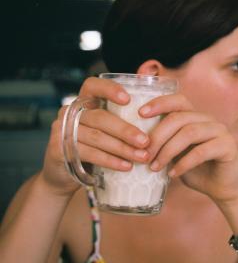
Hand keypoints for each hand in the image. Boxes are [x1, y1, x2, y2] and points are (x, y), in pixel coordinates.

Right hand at [40, 77, 149, 195]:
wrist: (64, 177)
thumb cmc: (94, 150)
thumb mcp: (106, 132)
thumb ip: (122, 118)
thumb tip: (155, 102)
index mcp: (83, 103)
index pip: (92, 86)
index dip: (109, 89)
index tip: (128, 99)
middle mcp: (70, 112)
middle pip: (101, 117)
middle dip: (126, 130)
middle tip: (146, 142)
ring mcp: (61, 130)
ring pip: (97, 137)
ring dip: (122, 148)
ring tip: (142, 157)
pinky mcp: (57, 149)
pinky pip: (89, 153)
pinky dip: (110, 161)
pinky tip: (126, 166)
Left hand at [139, 94, 237, 203]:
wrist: (222, 189)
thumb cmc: (196, 170)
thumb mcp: (176, 155)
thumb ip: (164, 144)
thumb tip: (135, 141)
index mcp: (196, 117)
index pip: (178, 101)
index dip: (159, 103)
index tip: (140, 113)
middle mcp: (209, 119)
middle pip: (179, 118)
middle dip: (158, 136)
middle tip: (144, 155)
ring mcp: (220, 131)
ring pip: (189, 133)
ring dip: (167, 151)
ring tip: (155, 167)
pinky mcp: (228, 146)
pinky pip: (201, 152)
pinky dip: (183, 163)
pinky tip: (173, 174)